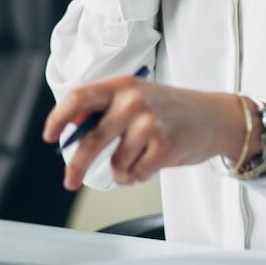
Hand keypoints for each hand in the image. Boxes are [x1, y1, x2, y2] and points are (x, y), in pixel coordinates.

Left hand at [43, 75, 244, 189]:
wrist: (217, 118)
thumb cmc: (173, 110)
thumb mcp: (138, 96)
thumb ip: (107, 109)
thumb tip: (73, 131)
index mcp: (122, 84)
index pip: (79, 97)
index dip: (59, 117)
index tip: (48, 135)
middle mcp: (133, 100)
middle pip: (91, 139)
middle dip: (76, 165)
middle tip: (69, 180)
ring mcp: (148, 123)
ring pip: (116, 163)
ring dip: (122, 171)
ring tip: (140, 158)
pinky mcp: (163, 146)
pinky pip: (134, 174)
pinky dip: (139, 176)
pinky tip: (153, 162)